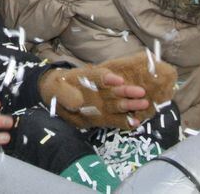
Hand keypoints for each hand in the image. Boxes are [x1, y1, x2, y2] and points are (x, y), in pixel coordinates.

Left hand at [38, 53, 175, 129]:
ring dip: (130, 104)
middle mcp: (98, 90)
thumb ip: (65, 94)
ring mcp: (101, 103)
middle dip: (127, 91)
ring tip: (144, 104)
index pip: (97, 76)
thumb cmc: (57, 88)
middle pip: (113, 90)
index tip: (117, 80)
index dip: (107, 78)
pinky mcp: (102, 116)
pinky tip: (136, 122)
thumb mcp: (55, 89)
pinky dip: (124, 120)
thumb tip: (78, 103)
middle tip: (141, 93)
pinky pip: (114, 118)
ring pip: (118, 103)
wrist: (56, 95)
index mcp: (86, 79)